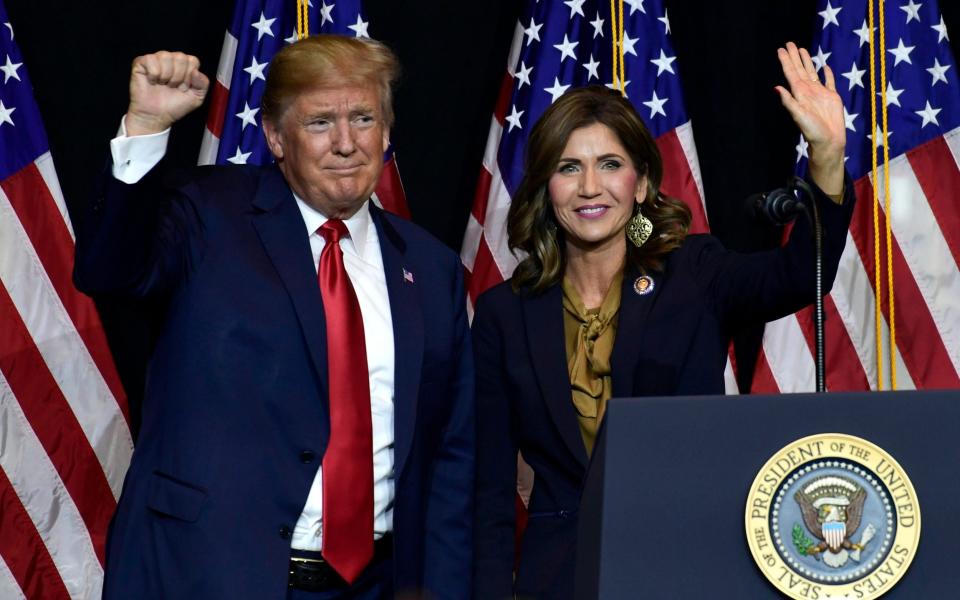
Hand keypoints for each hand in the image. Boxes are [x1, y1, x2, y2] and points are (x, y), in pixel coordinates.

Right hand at [125, 51, 208, 135]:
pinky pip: (150, 59)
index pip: (193, 60)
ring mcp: (156, 60)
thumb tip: (195, 71)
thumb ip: (203, 83)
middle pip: (180, 57)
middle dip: (178, 77)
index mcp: (185, 65)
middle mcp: (171, 59)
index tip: (183, 88)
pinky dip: (153, 74)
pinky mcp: (141, 62)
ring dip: (166, 76)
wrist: (157, 116)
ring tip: (163, 85)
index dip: (189, 77)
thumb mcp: (197, 97)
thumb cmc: (175, 106)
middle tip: (172, 87)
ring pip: (166, 56)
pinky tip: (152, 82)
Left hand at [775, 42, 844, 194]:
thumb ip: (789, 101)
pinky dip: (827, 74)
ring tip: (802, 50)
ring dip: (807, 61)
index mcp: (799, 94)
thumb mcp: (798, 115)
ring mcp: (820, 93)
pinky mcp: (832, 97)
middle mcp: (808, 91)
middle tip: (789, 43)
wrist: (829, 141)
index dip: (786, 61)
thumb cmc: (812, 131)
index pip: (791, 74)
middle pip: (800, 70)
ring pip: (812, 73)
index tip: (781, 49)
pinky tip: (824, 66)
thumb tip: (777, 88)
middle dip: (794, 57)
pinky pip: (829, 82)